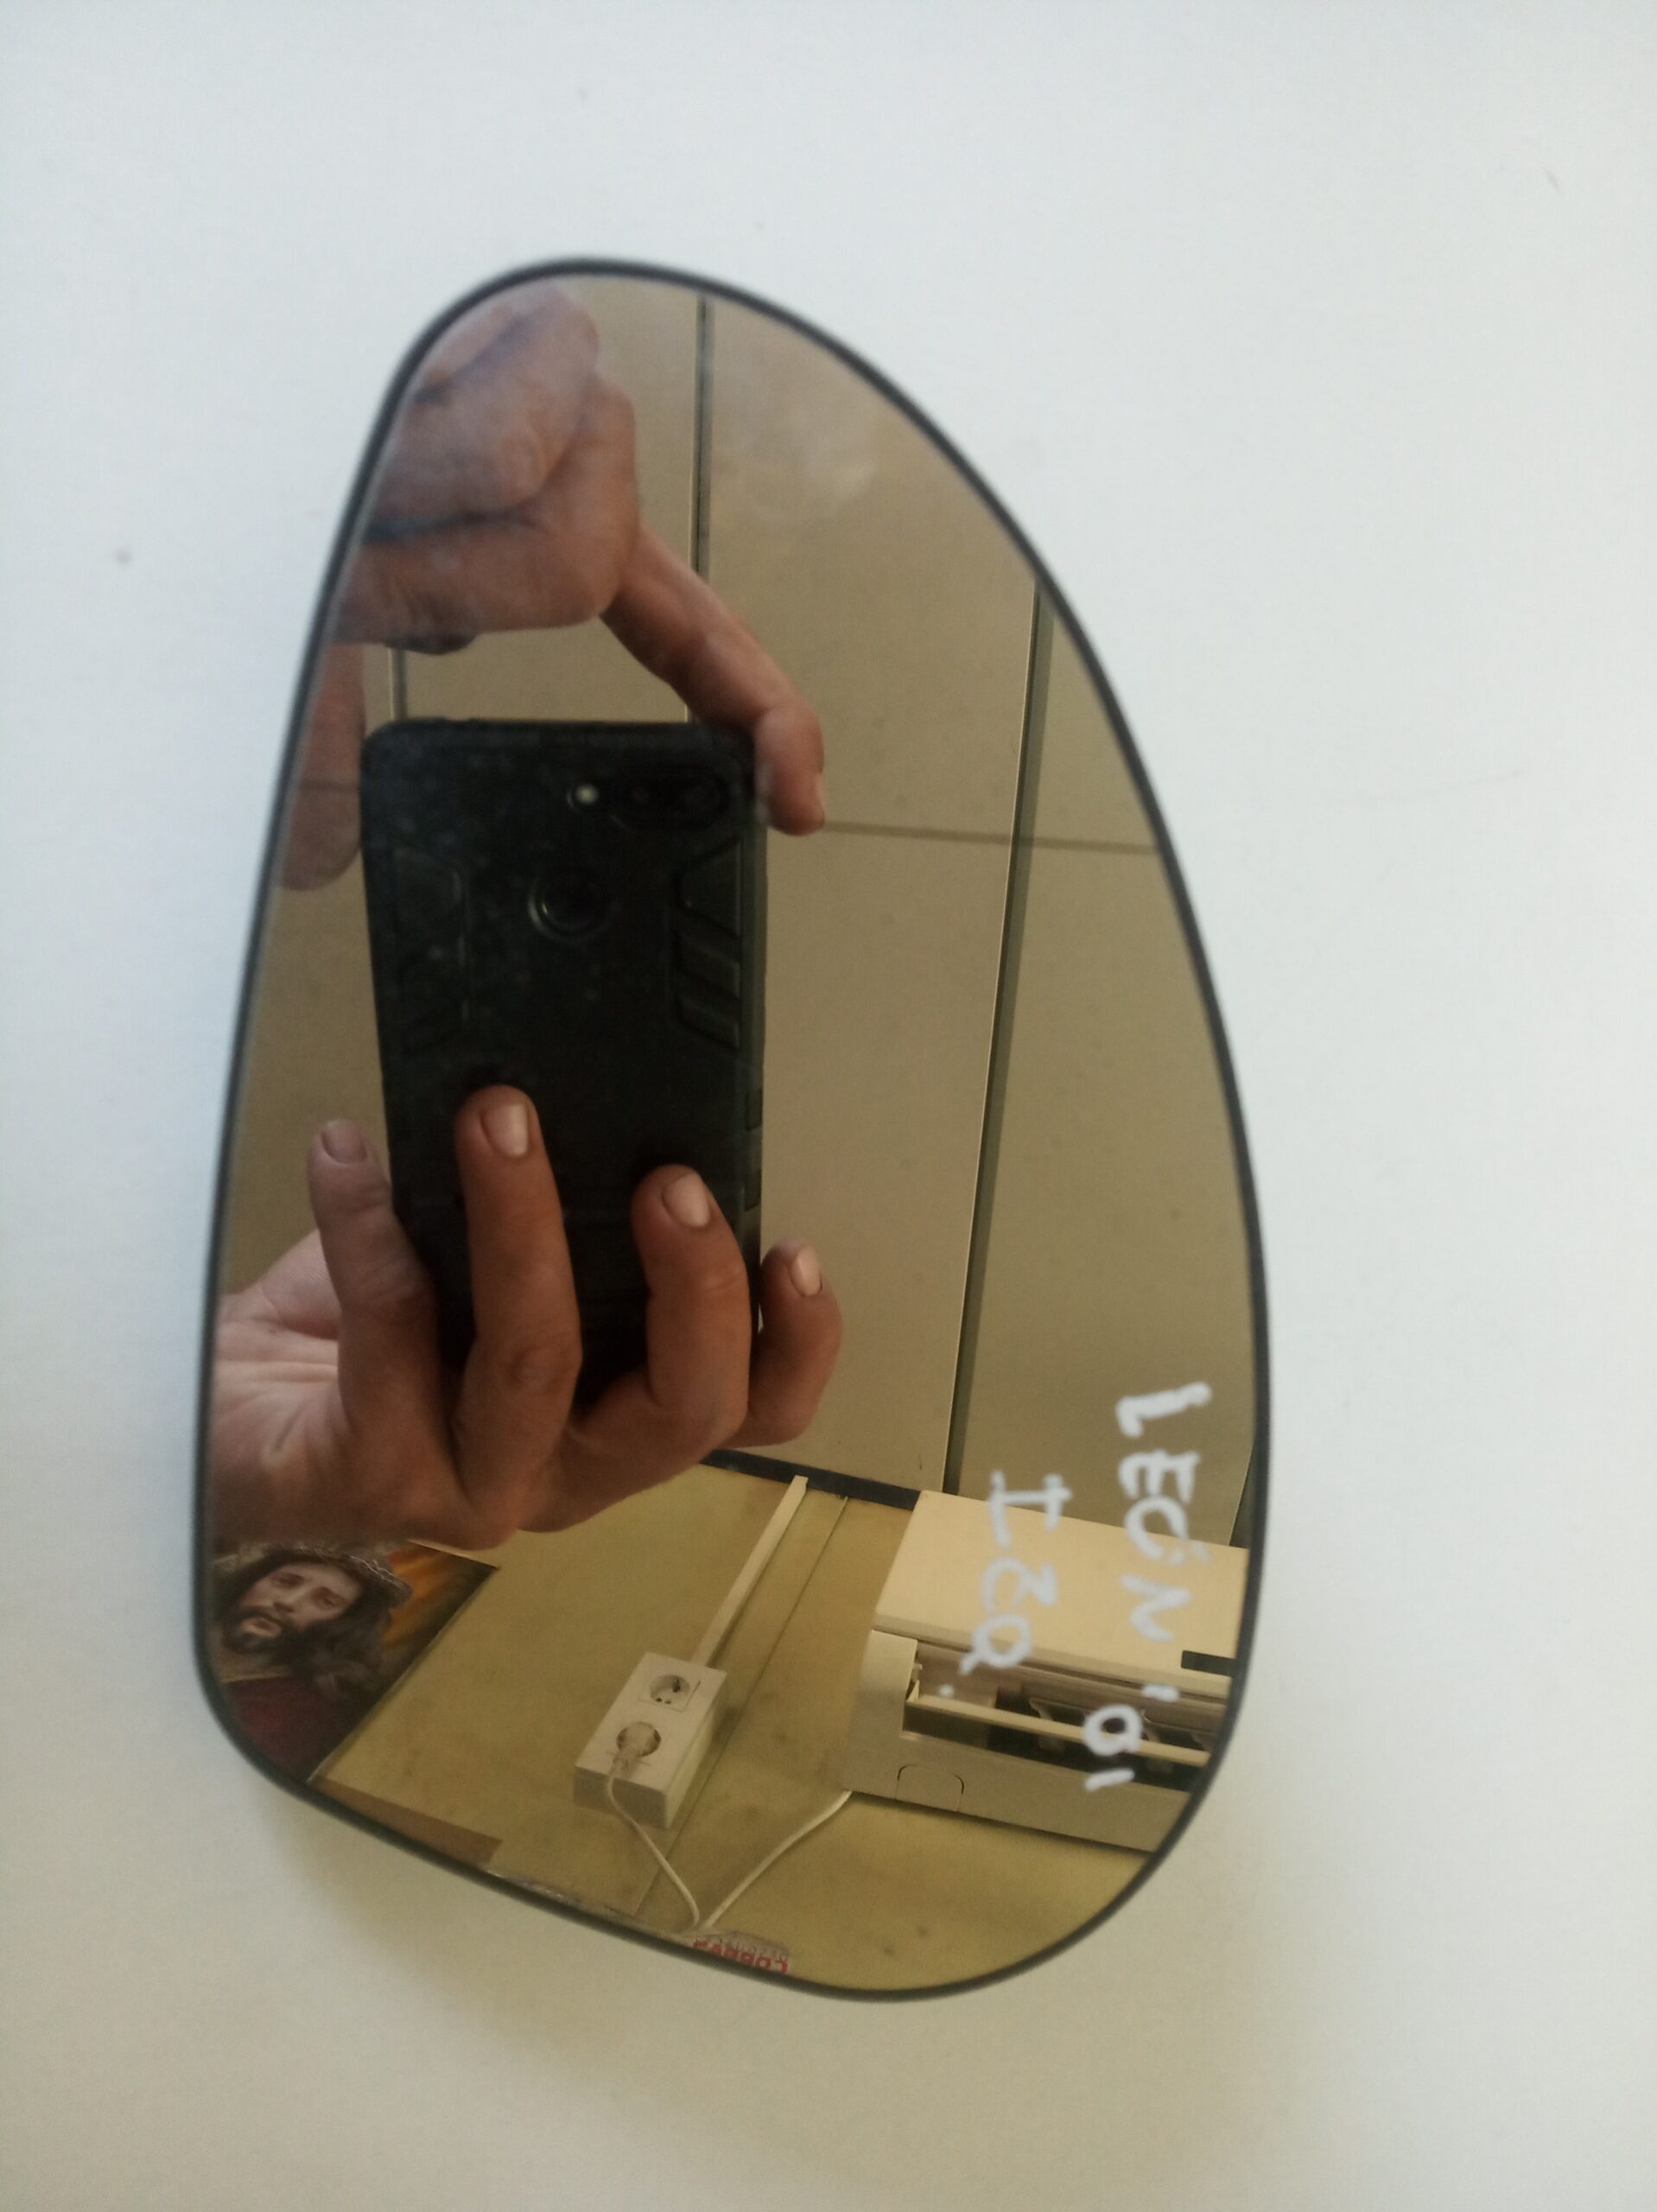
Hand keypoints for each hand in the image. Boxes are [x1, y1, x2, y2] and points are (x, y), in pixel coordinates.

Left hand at [209, 1089, 839, 1547]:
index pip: (748, 1415)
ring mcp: (473, 1489)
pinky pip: (391, 1332)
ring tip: (498, 1118)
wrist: (227, 1417)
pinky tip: (346, 1150)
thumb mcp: (492, 1268)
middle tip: (670, 1181)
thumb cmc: (376, 1334)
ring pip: (537, 1368)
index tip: (794, 1248)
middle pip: (680, 1413)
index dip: (796, 1348)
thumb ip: (567, 1226)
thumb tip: (603, 1094)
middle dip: (694, 1289)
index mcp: (617, 1421)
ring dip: (526, 1225)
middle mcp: (567, 1473)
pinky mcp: (374, 1479)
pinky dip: (369, 1224)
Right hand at [285, 283, 824, 888]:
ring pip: (556, 523)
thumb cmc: (239, 463)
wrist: (203, 333)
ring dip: (427, 507)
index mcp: (535, 520)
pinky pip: (517, 453)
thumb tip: (316, 856)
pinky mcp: (538, 323)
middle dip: (452, 572)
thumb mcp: (289, 619)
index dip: (745, 706)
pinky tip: (373, 390)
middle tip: (351, 508)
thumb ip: (328, 738)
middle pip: (585, 567)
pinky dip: (426, 448)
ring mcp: (558, 372)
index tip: (798, 798)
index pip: (679, 624)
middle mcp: (565, 441)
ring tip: (347, 438)